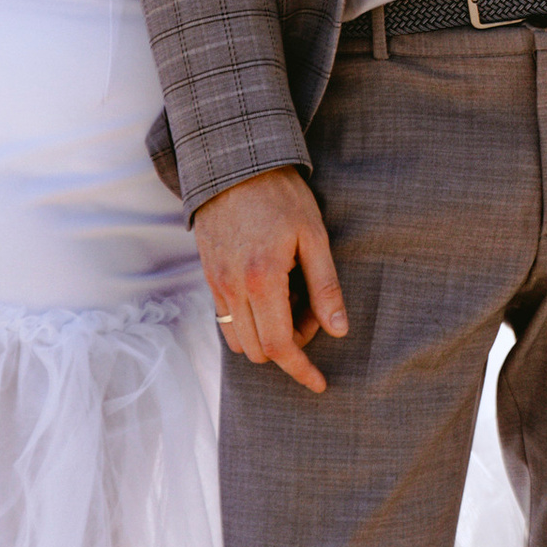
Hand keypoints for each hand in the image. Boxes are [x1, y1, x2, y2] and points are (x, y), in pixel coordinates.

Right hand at [192, 167, 347, 395]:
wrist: (234, 163)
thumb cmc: (280, 196)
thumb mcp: (314, 237)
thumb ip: (325, 287)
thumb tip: (339, 331)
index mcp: (262, 280)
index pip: (280, 346)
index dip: (301, 370)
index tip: (320, 383)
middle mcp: (232, 288)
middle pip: (259, 350)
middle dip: (290, 347)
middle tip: (313, 313)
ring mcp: (215, 283)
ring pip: (238, 340)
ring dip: (267, 336)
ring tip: (291, 301)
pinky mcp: (208, 275)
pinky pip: (225, 318)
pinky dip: (249, 322)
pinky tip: (271, 294)